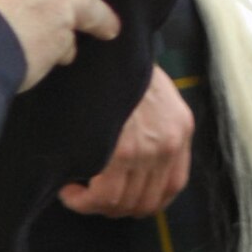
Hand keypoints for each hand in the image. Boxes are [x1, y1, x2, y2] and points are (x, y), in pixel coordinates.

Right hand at [57, 64, 193, 216]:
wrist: (110, 45)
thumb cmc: (124, 65)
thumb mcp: (156, 90)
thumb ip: (157, 124)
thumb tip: (138, 160)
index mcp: (181, 128)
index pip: (172, 186)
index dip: (146, 201)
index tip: (124, 198)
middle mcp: (168, 144)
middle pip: (145, 202)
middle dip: (116, 206)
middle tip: (93, 195)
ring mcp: (146, 150)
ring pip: (122, 203)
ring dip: (95, 205)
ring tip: (77, 190)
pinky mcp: (119, 151)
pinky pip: (101, 196)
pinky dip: (82, 200)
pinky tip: (69, 189)